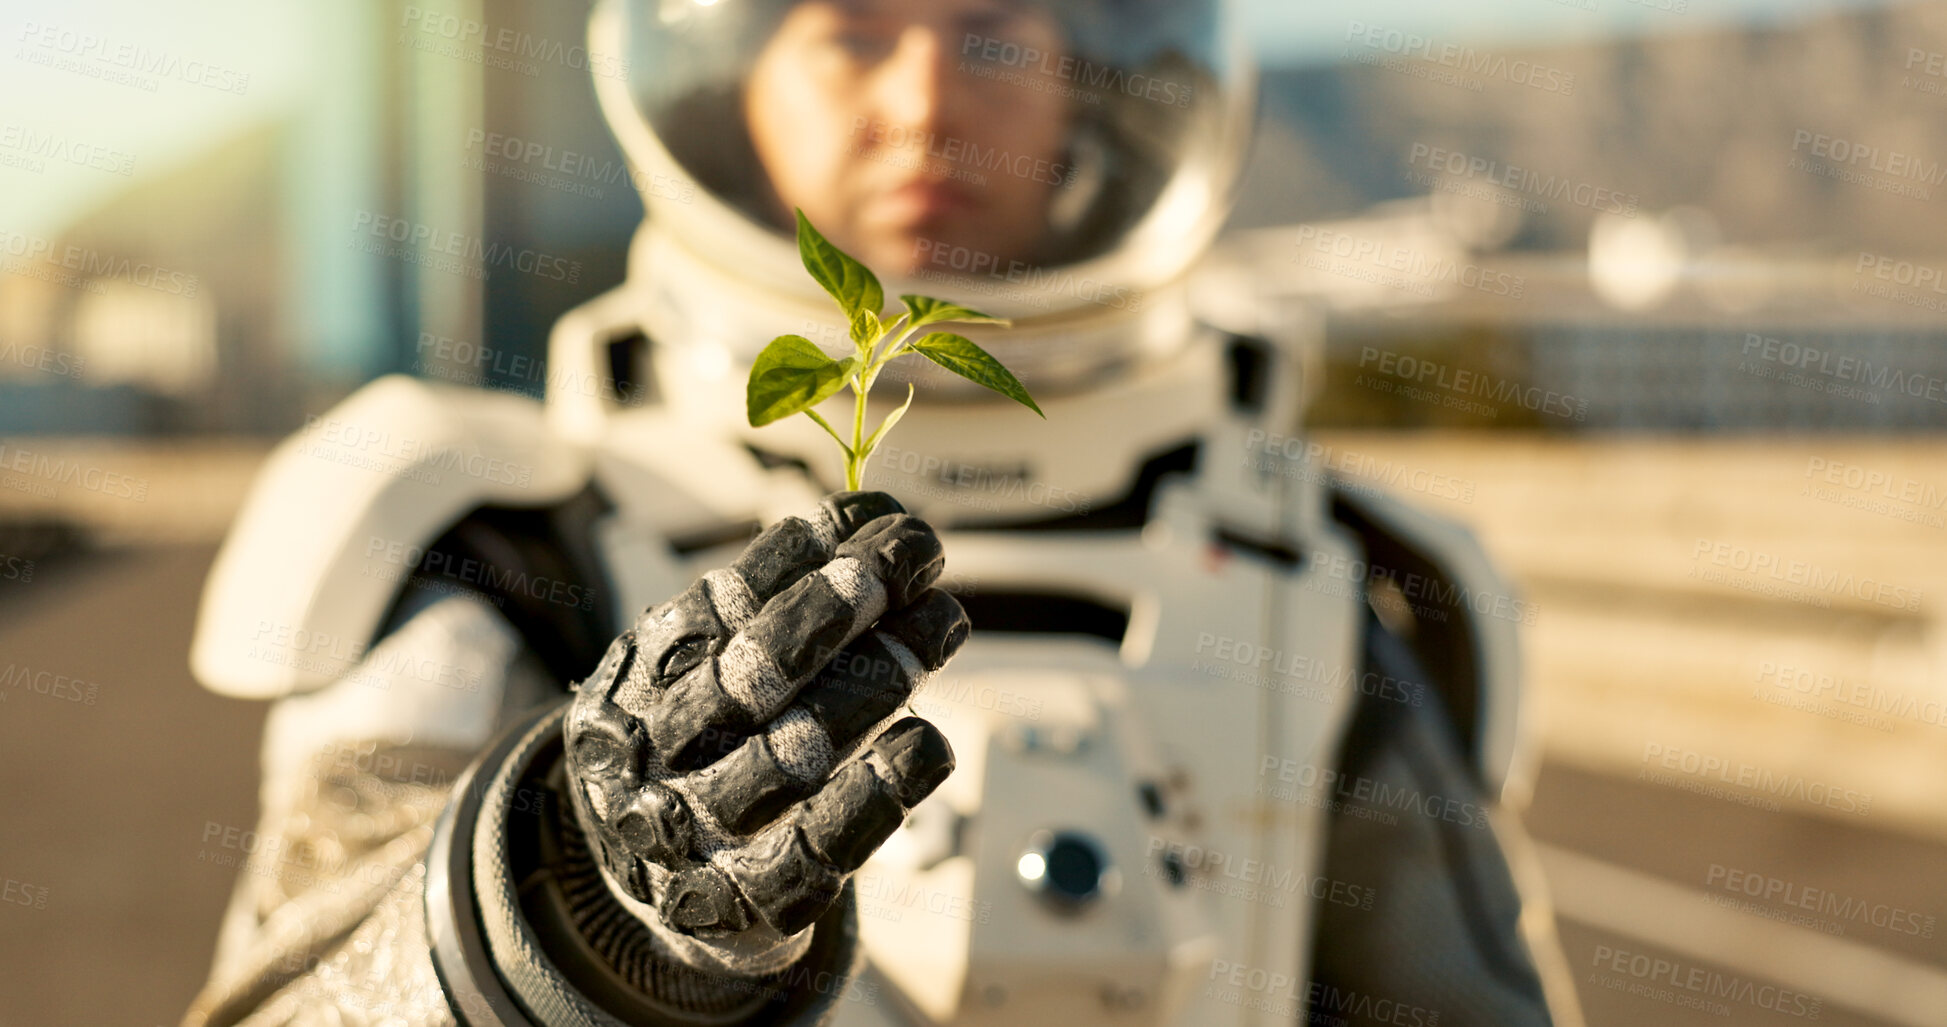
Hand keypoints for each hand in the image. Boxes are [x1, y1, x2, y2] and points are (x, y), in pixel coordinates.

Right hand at [564, 491, 966, 957]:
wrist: (647, 890)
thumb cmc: (702, 745)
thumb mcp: (703, 663)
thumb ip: (773, 600)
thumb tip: (869, 512)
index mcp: (636, 684)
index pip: (719, 606)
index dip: (805, 556)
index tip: (882, 516)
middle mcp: (653, 760)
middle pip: (750, 676)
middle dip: (841, 604)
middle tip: (918, 552)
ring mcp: (695, 838)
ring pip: (790, 756)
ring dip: (876, 682)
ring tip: (943, 624)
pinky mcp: (747, 906)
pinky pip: (815, 852)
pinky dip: (876, 793)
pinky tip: (928, 743)